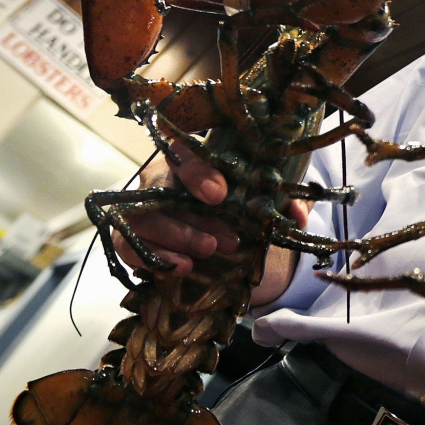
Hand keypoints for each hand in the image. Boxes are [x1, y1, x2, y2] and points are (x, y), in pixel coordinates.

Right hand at [112, 142, 310, 304]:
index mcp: (191, 157)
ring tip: (205, 256)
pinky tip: (181, 268)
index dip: (199, 175)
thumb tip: (297, 213)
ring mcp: (142, 206)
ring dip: (175, 239)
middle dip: (194, 219)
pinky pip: (127, 245)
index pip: (185, 156)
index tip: (220, 195)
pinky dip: (152, 258)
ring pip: (142, 219)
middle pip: (163, 190)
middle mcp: (160, 177)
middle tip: (230, 240)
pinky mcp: (130, 235)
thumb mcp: (262, 199)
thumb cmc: (237, 203)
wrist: (216, 227)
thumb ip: (281, 202)